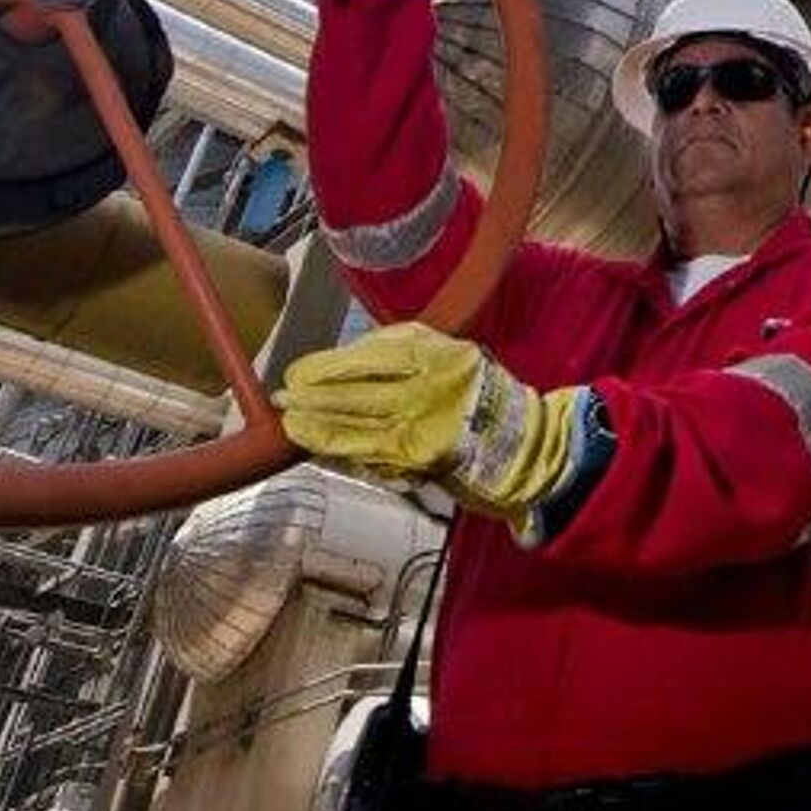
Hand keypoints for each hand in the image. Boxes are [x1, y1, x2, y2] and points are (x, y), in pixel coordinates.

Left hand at [276, 321, 577, 525]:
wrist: (526, 443)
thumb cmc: (482, 398)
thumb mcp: (450, 356)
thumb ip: (402, 355)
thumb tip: (340, 367)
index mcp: (436, 351)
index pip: (368, 356)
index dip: (327, 366)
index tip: (299, 372)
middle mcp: (429, 385)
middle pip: (356, 389)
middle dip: (313, 395)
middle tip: (284, 397)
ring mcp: (425, 423)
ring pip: (356, 424)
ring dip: (317, 426)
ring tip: (291, 423)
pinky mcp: (421, 458)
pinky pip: (369, 453)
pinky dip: (340, 450)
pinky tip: (319, 446)